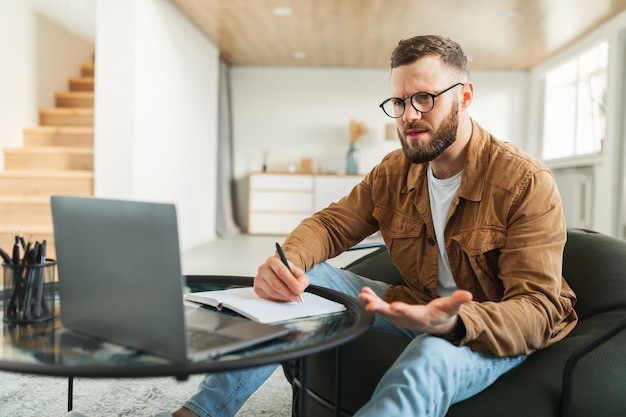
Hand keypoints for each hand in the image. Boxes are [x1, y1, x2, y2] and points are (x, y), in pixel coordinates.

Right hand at [254, 256, 309, 301]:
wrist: (280, 274)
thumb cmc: (288, 272)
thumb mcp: (298, 273)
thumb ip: (302, 280)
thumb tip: (299, 289)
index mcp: (273, 261)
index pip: (281, 271)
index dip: (290, 282)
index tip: (298, 289)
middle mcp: (263, 269)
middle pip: (275, 283)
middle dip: (288, 292)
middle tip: (297, 297)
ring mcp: (258, 279)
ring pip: (271, 292)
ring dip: (284, 297)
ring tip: (292, 298)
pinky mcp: (257, 289)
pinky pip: (268, 297)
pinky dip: (278, 300)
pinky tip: (284, 297)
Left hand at [358, 287, 472, 334]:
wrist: (438, 325)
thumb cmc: (444, 314)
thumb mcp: (453, 308)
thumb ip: (458, 301)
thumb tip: (468, 295)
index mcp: (423, 318)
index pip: (412, 315)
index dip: (404, 311)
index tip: (394, 307)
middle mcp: (409, 319)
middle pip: (393, 316)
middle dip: (381, 310)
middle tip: (369, 306)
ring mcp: (400, 317)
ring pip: (384, 311)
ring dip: (372, 303)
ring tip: (362, 295)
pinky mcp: (395, 313)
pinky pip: (381, 307)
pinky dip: (372, 300)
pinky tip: (364, 292)